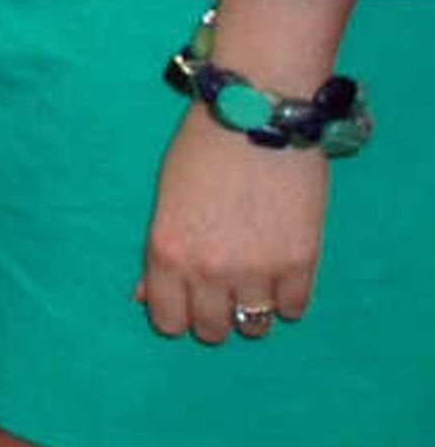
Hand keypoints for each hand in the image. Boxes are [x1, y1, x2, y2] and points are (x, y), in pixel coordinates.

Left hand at [136, 103, 329, 342]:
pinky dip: (287, 298)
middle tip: (223, 290)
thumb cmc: (201, 149)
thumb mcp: (166, 200)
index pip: (168, 321)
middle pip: (211, 330)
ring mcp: (257, 271)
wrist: (257, 115)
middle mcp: (208, 271)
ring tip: (254, 283)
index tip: (188, 301)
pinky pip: (294, 309)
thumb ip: (161, 253)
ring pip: (254, 326)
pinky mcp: (301, 263)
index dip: (178, 314)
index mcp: (166, 253)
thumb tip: (145, 296)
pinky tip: (282, 274)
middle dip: (215, 314)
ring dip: (252, 310)